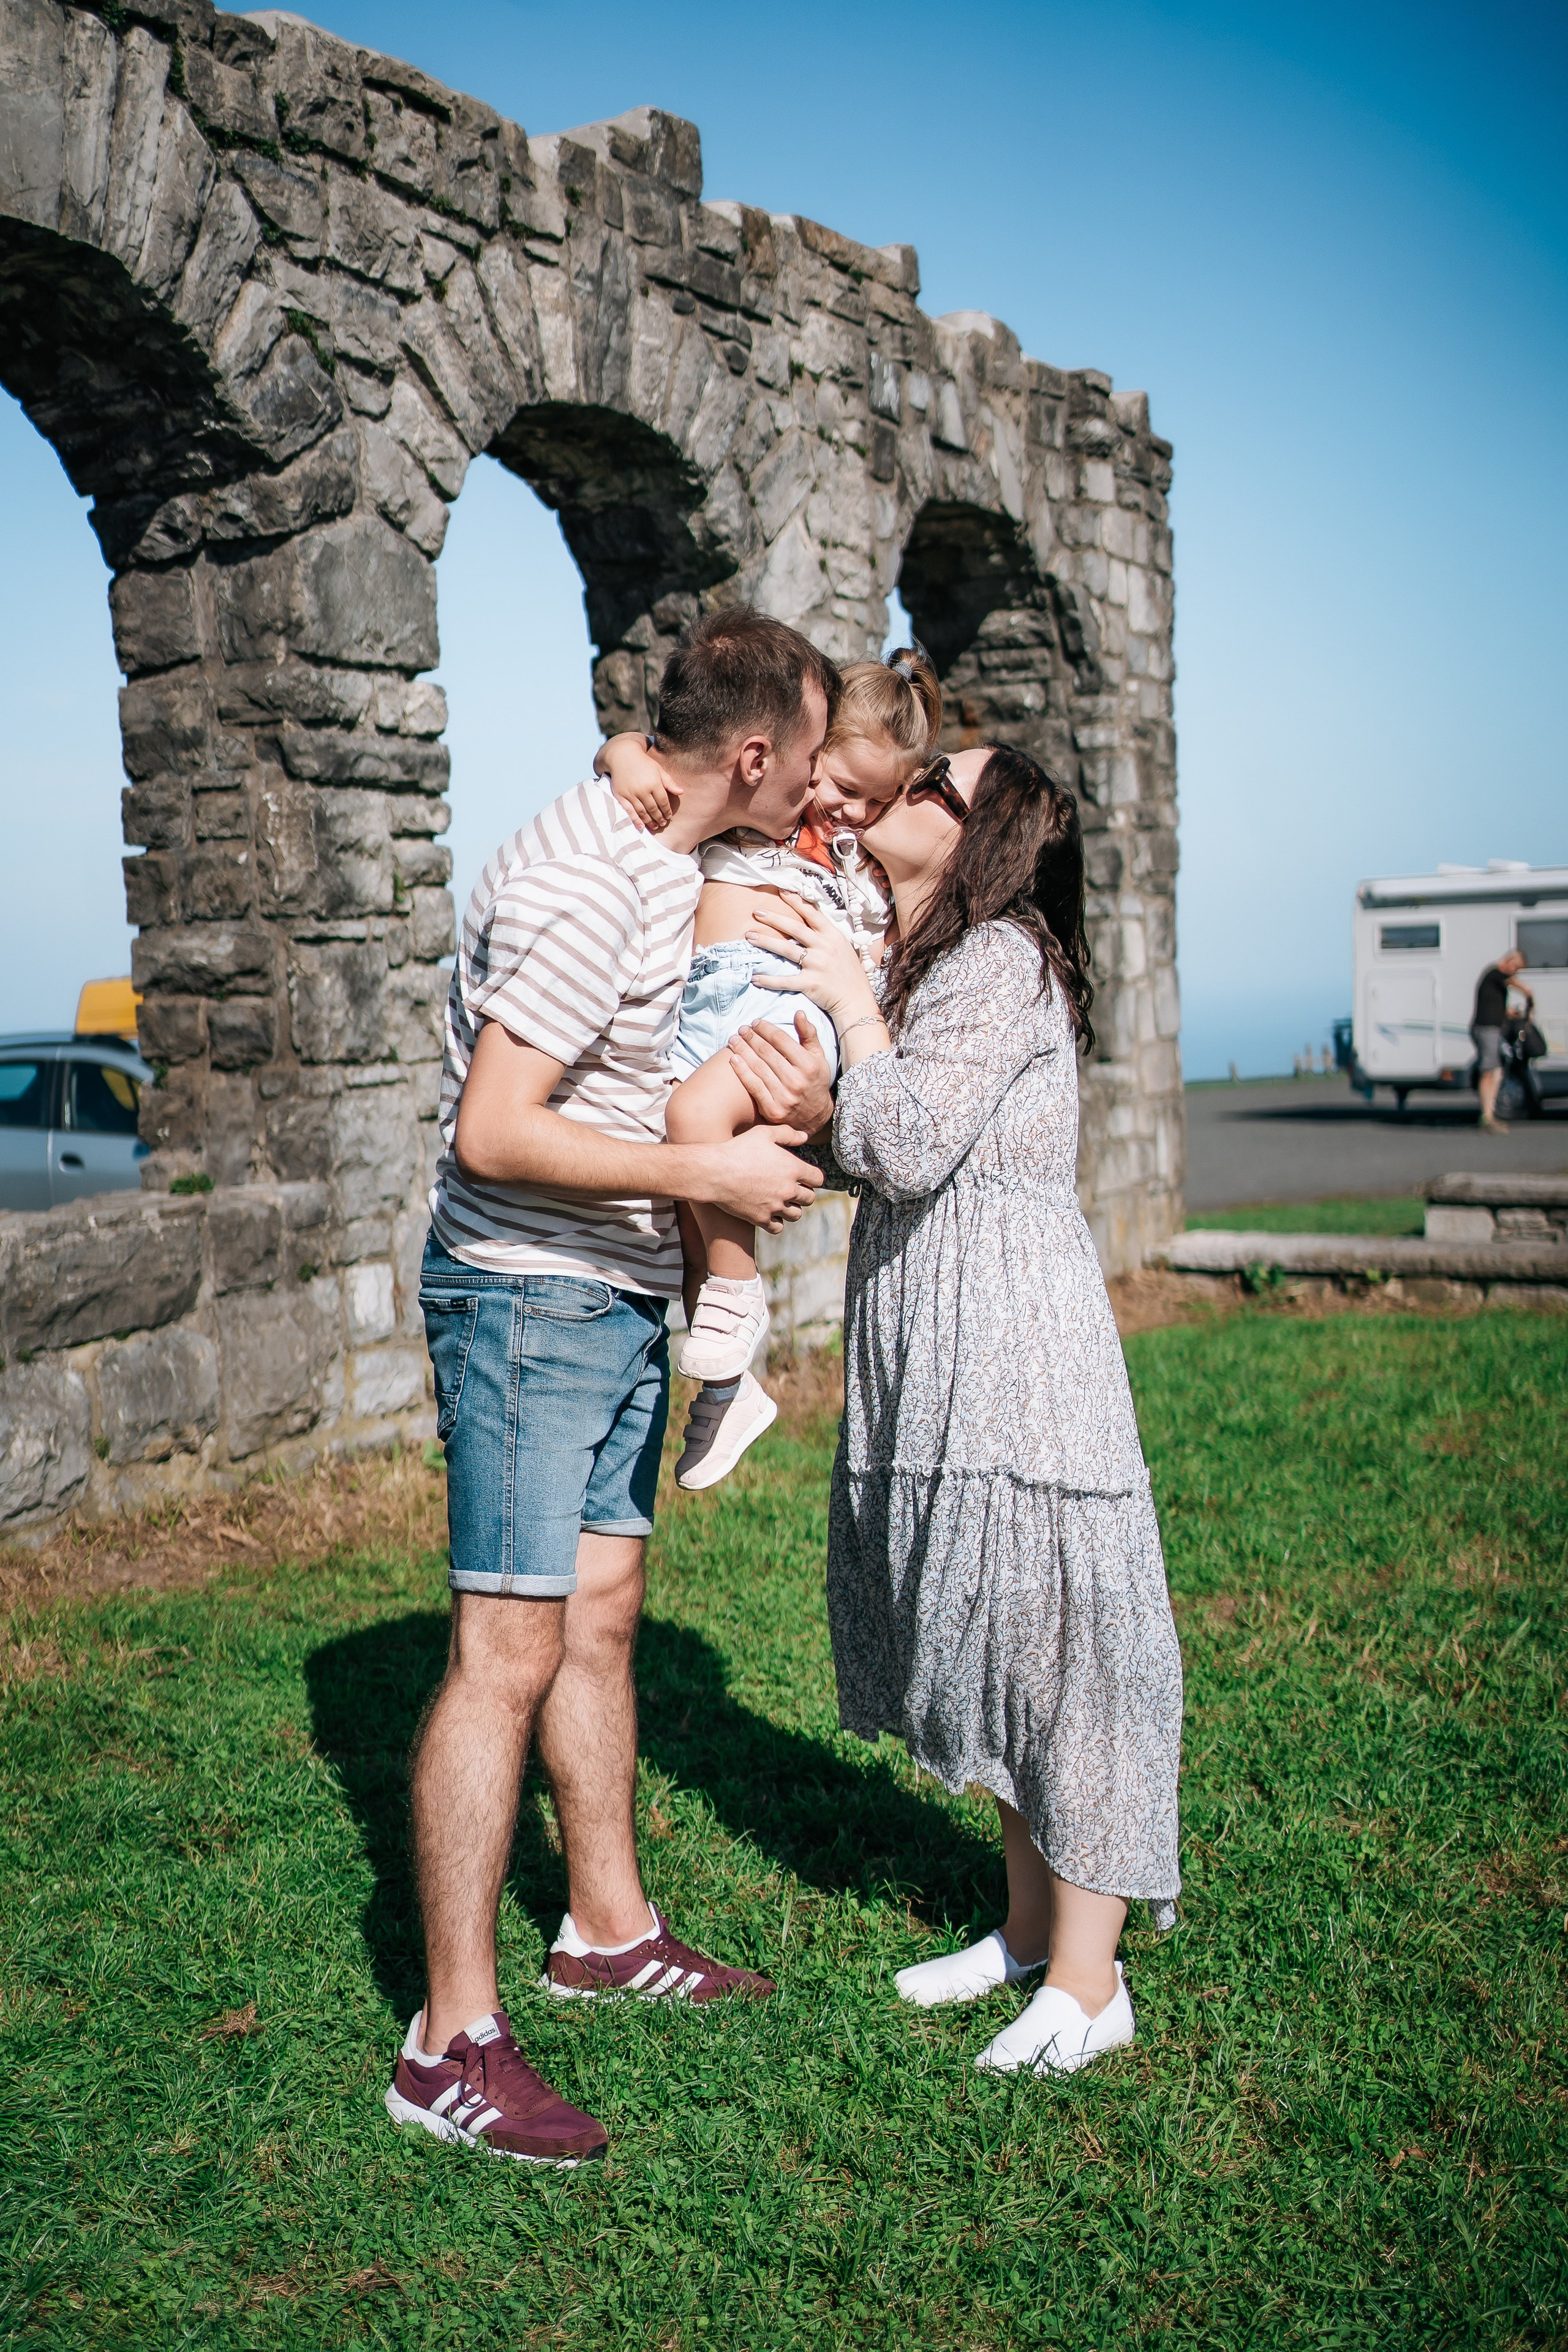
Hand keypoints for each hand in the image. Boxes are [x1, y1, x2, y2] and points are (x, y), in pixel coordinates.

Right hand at [594, 732, 680, 833]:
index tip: (669, 816)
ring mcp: (631, 794)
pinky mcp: (621, 796)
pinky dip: (635, 820)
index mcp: (654, 783)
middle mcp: (642, 790)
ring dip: (650, 821)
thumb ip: (669, 782)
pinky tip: (641, 827)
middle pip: (653, 809)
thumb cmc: (643, 763)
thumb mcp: (658, 770)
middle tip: (663, 823)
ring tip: (655, 826)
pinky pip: (629, 811)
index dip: (667, 811)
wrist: (622, 756)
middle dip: (659, 818)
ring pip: (642, 812)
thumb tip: (681, 792)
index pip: (663, 802)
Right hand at [692, 1124, 823, 1231]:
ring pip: (796, 1215)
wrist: (715, 1173)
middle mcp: (788, 1190)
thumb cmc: (739, 1149)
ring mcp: (775, 1206)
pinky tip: (770, 1213)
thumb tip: (804, 1137)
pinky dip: (776, 1222)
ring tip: (782, 1201)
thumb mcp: (763, 1134)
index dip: (813, 1177)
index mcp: (793, 1169)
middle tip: (792, 1188)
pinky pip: (778, 1227)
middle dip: (804, 1193)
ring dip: (792, 1208)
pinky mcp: (761, 1218)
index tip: (804, 1176)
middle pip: (809, 1199)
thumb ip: (787, 1134)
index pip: (818, 1179)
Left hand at [727, 1016, 834, 1134]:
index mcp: (809, 1065)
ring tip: (733, 1040)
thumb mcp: (818, 1057)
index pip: (781, 1040)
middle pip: (767, 1052)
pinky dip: (742, 1071)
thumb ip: (809, 1034)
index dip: (766, 1029)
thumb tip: (798, 1013)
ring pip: (758, 1067)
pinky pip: (753, 1086)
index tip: (755, 1023)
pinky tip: (733, 1059)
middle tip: (741, 1029)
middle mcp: (797, 1081)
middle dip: (751, 1037)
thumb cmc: (814, 1081)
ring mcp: (784, 1096)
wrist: (815, 1117)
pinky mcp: (773, 1109)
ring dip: (742, 1050)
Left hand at [747, 892, 878, 1023]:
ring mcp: (817, 965)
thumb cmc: (849, 974)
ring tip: (749, 937)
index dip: (796, 902)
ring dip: (766, 942)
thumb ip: (827, 936)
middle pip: (795, 928)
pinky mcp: (810, 983)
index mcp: (833, 936)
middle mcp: (824, 947)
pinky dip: (769, 979)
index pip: (812, 914)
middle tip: (756, 912)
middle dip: (773, 918)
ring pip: (786, 950)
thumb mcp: (843, 948)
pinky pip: (785, 980)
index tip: (781, 892)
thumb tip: (811, 922)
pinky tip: (755, 977)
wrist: (856, 999)